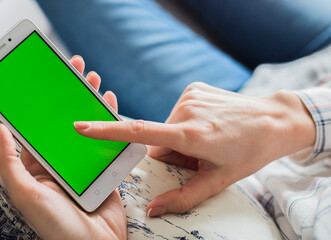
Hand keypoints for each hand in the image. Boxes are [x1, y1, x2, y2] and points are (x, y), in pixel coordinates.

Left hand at [0, 56, 125, 239]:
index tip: (43, 78)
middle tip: (73, 67)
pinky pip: (106, 139)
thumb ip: (8, 161)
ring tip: (93, 78)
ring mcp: (82, 164)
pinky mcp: (103, 168)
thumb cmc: (57, 227)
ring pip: (85, 125)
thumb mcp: (25, 194)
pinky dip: (109, 119)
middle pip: (62, 121)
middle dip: (67, 93)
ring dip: (89, 100)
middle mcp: (58, 163)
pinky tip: (110, 102)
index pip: (35, 127)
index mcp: (35, 168)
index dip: (38, 102)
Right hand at [74, 82, 315, 216]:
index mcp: (191, 134)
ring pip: (167, 127)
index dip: (107, 131)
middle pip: (157, 140)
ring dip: (178, 139)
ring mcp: (189, 96)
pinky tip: (208, 126)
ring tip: (206, 141)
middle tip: (197, 157)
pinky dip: (185, 123)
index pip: (139, 133)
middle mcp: (186, 111)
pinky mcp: (193, 88)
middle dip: (170, 153)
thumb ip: (184, 196)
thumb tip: (153, 209)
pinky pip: (177, 113)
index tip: (81, 127)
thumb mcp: (219, 179)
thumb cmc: (248, 151)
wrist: (273, 119)